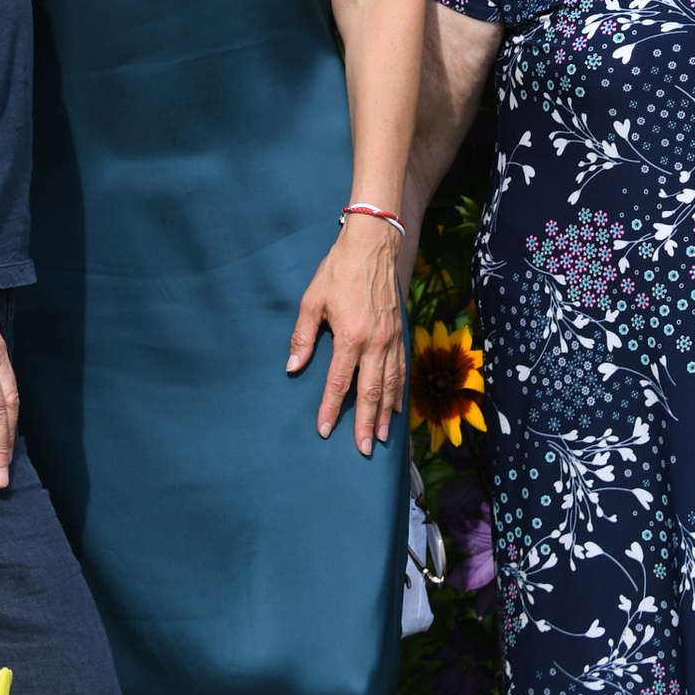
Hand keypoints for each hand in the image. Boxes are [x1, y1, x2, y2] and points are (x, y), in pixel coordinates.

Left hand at [287, 219, 407, 454]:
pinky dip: (399, 391)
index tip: (325, 431)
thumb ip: (303, 336)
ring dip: (384, 414)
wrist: (373, 245)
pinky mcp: (400, 332)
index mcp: (350, 336)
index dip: (330, 409)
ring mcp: (391, 338)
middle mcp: (375, 342)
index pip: (339, 382)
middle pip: (370, 392)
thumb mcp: (312, 300)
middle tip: (363, 450)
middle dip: (364, 423)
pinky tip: (397, 408)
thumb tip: (293, 366)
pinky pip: (401, 369)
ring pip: (390, 385)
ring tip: (380, 437)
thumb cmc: (339, 270)